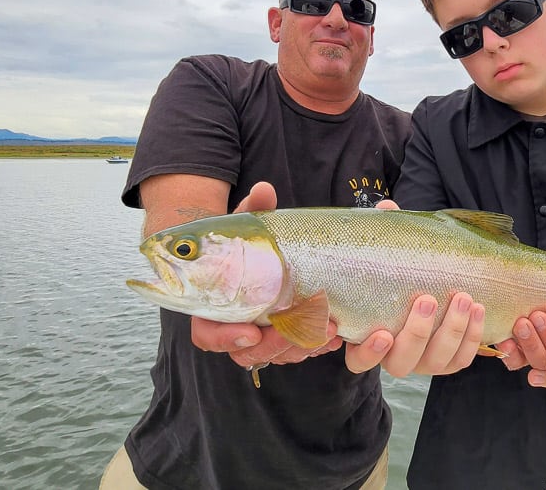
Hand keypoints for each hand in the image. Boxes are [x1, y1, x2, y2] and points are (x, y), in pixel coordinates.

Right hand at [190, 181, 340, 368]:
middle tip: (300, 333)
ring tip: (328, 329)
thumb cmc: (248, 240)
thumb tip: (264, 190)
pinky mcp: (287, 336)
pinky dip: (317, 344)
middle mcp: (236, 325)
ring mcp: (262, 334)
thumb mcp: (251, 225)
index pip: (209, 335)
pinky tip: (336, 334)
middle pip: (248, 352)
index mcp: (215, 304)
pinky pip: (299, 349)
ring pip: (277, 354)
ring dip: (302, 346)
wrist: (265, 252)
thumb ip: (254, 210)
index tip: (251, 332)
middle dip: (276, 346)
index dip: (226, 338)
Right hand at [344, 199, 486, 376]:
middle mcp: (396, 356)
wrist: (439, 284)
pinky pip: (462, 359)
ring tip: (464, 298)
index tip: (382, 333)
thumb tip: (386, 207)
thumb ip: (388, 234)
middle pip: (401, 362)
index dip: (369, 352)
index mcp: (369, 338)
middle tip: (428, 299)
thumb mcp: (395, 255)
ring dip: (452, 330)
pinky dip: (472, 336)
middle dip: (418, 332)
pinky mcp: (450, 360)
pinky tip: (479, 309)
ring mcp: (424, 361)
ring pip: (436, 361)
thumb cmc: (406, 272)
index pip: (359, 360)